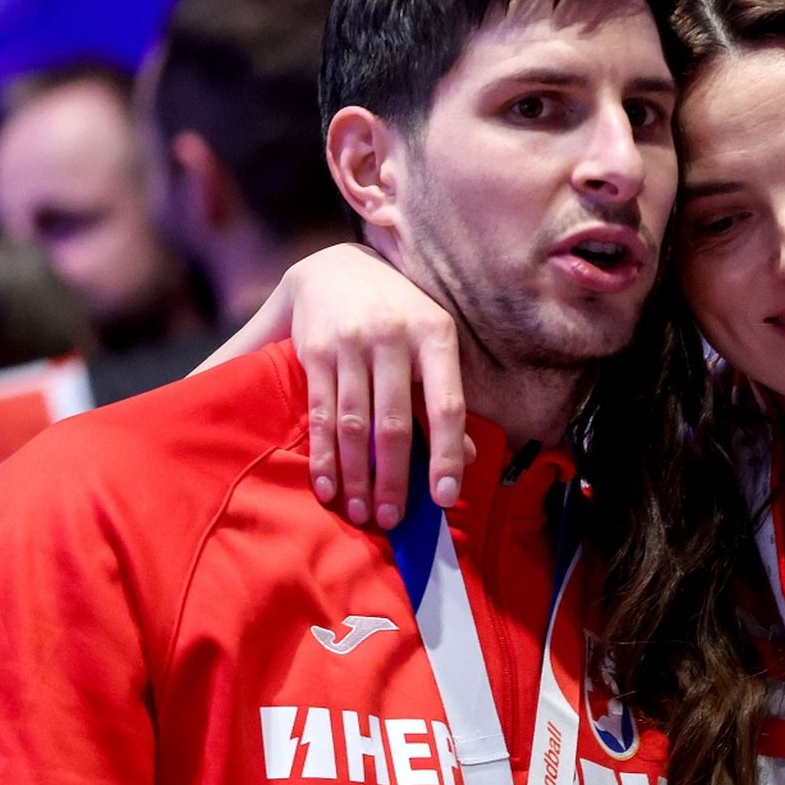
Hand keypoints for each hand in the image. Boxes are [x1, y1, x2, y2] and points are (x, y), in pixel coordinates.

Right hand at [190, 245, 469, 526]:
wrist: (336, 265)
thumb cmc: (397, 314)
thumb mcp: (432, 342)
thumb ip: (445, 396)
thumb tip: (468, 456)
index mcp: (435, 334)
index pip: (446, 405)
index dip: (447, 455)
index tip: (445, 499)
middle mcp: (394, 336)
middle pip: (395, 423)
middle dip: (394, 478)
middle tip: (391, 519)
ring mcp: (352, 344)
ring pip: (356, 424)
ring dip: (357, 476)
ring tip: (360, 512)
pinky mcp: (316, 351)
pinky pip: (321, 413)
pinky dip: (325, 455)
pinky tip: (329, 485)